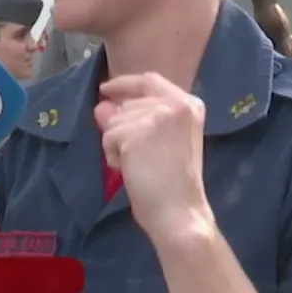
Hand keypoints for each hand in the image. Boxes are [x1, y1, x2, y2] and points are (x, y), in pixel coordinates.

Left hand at [94, 73, 209, 241]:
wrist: (179, 211)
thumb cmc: (175, 182)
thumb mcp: (160, 142)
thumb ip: (134, 118)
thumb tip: (101, 105)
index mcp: (190, 104)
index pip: (149, 81)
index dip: (125, 84)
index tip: (106, 89)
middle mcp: (176, 104)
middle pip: (129, 104)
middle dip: (122, 128)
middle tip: (138, 157)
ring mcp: (155, 116)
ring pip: (115, 121)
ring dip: (117, 145)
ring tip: (139, 166)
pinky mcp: (135, 132)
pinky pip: (108, 138)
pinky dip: (113, 156)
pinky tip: (130, 170)